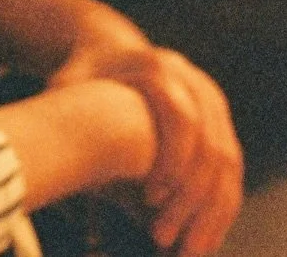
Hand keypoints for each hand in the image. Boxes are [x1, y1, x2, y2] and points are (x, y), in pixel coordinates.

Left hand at [53, 44, 242, 253]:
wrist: (110, 49)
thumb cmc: (84, 77)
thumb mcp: (69, 85)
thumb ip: (65, 114)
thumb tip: (54, 159)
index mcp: (157, 67)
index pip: (180, 116)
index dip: (171, 162)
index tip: (149, 201)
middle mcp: (192, 80)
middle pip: (209, 146)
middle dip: (190, 201)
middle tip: (163, 241)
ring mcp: (212, 99)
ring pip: (228, 163)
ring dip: (211, 214)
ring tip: (187, 253)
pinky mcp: (221, 121)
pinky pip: (232, 170)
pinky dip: (220, 209)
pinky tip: (202, 242)